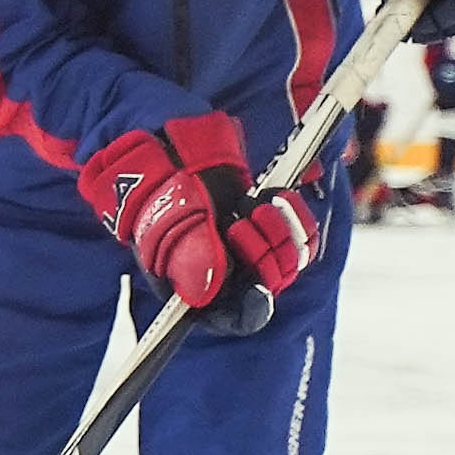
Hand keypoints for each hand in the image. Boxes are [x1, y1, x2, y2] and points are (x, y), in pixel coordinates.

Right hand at [78, 113, 318, 332]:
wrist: (162, 139)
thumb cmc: (154, 179)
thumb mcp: (165, 211)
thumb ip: (186, 249)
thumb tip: (204, 290)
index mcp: (193, 282)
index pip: (231, 315)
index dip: (250, 308)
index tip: (262, 290)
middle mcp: (224, 270)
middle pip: (266, 286)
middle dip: (264, 256)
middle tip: (244, 222)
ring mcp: (246, 244)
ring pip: (287, 260)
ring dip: (280, 232)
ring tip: (258, 204)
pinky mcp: (264, 218)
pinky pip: (300, 233)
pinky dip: (294, 216)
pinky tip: (276, 197)